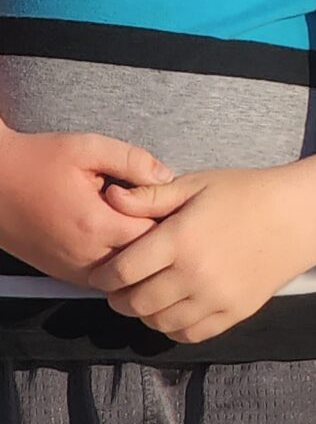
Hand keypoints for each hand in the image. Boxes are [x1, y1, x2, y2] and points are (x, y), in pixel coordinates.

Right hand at [0, 129, 171, 280]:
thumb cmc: (35, 161)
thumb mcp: (88, 147)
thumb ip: (132, 160)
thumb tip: (166, 176)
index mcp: (95, 225)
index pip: (154, 237)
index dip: (169, 219)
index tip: (172, 202)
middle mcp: (85, 256)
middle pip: (143, 262)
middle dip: (157, 240)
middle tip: (162, 213)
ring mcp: (72, 270)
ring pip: (124, 275)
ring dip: (136, 253)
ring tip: (137, 221)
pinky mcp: (62, 274)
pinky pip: (102, 276)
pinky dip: (115, 260)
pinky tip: (115, 233)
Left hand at [91, 163, 315, 342]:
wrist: (299, 215)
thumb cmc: (245, 193)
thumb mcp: (197, 184)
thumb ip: (151, 196)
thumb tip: (110, 198)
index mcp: (180, 238)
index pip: (122, 271)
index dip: (104, 275)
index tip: (102, 272)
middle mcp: (195, 273)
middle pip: (135, 303)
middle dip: (119, 297)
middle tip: (120, 287)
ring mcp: (216, 297)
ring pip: (159, 322)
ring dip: (145, 313)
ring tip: (147, 297)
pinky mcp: (234, 312)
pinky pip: (190, 334)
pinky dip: (174, 327)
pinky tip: (175, 309)